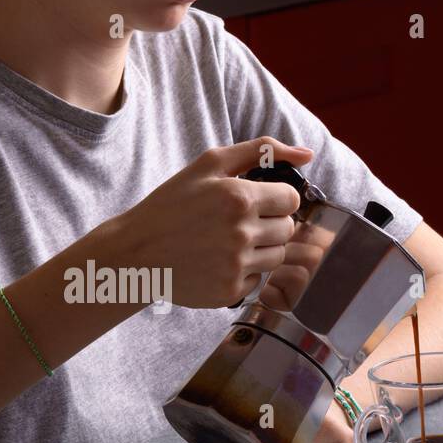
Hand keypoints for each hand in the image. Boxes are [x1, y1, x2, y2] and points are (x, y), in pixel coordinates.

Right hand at [119, 135, 313, 309]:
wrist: (135, 253)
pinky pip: (258, 280)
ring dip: (261, 249)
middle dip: (270, 224)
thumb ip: (260, 151)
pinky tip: (217, 262)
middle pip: (288, 229)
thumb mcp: (209, 164)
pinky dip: (243, 272)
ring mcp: (236, 265)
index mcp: (238, 197)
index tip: (257, 202)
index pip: (291, 199)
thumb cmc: (171, 205)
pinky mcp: (229, 291)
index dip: (276, 199)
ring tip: (228, 243)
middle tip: (238, 223)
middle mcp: (241, 233)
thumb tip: (307, 154)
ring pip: (277, 256)